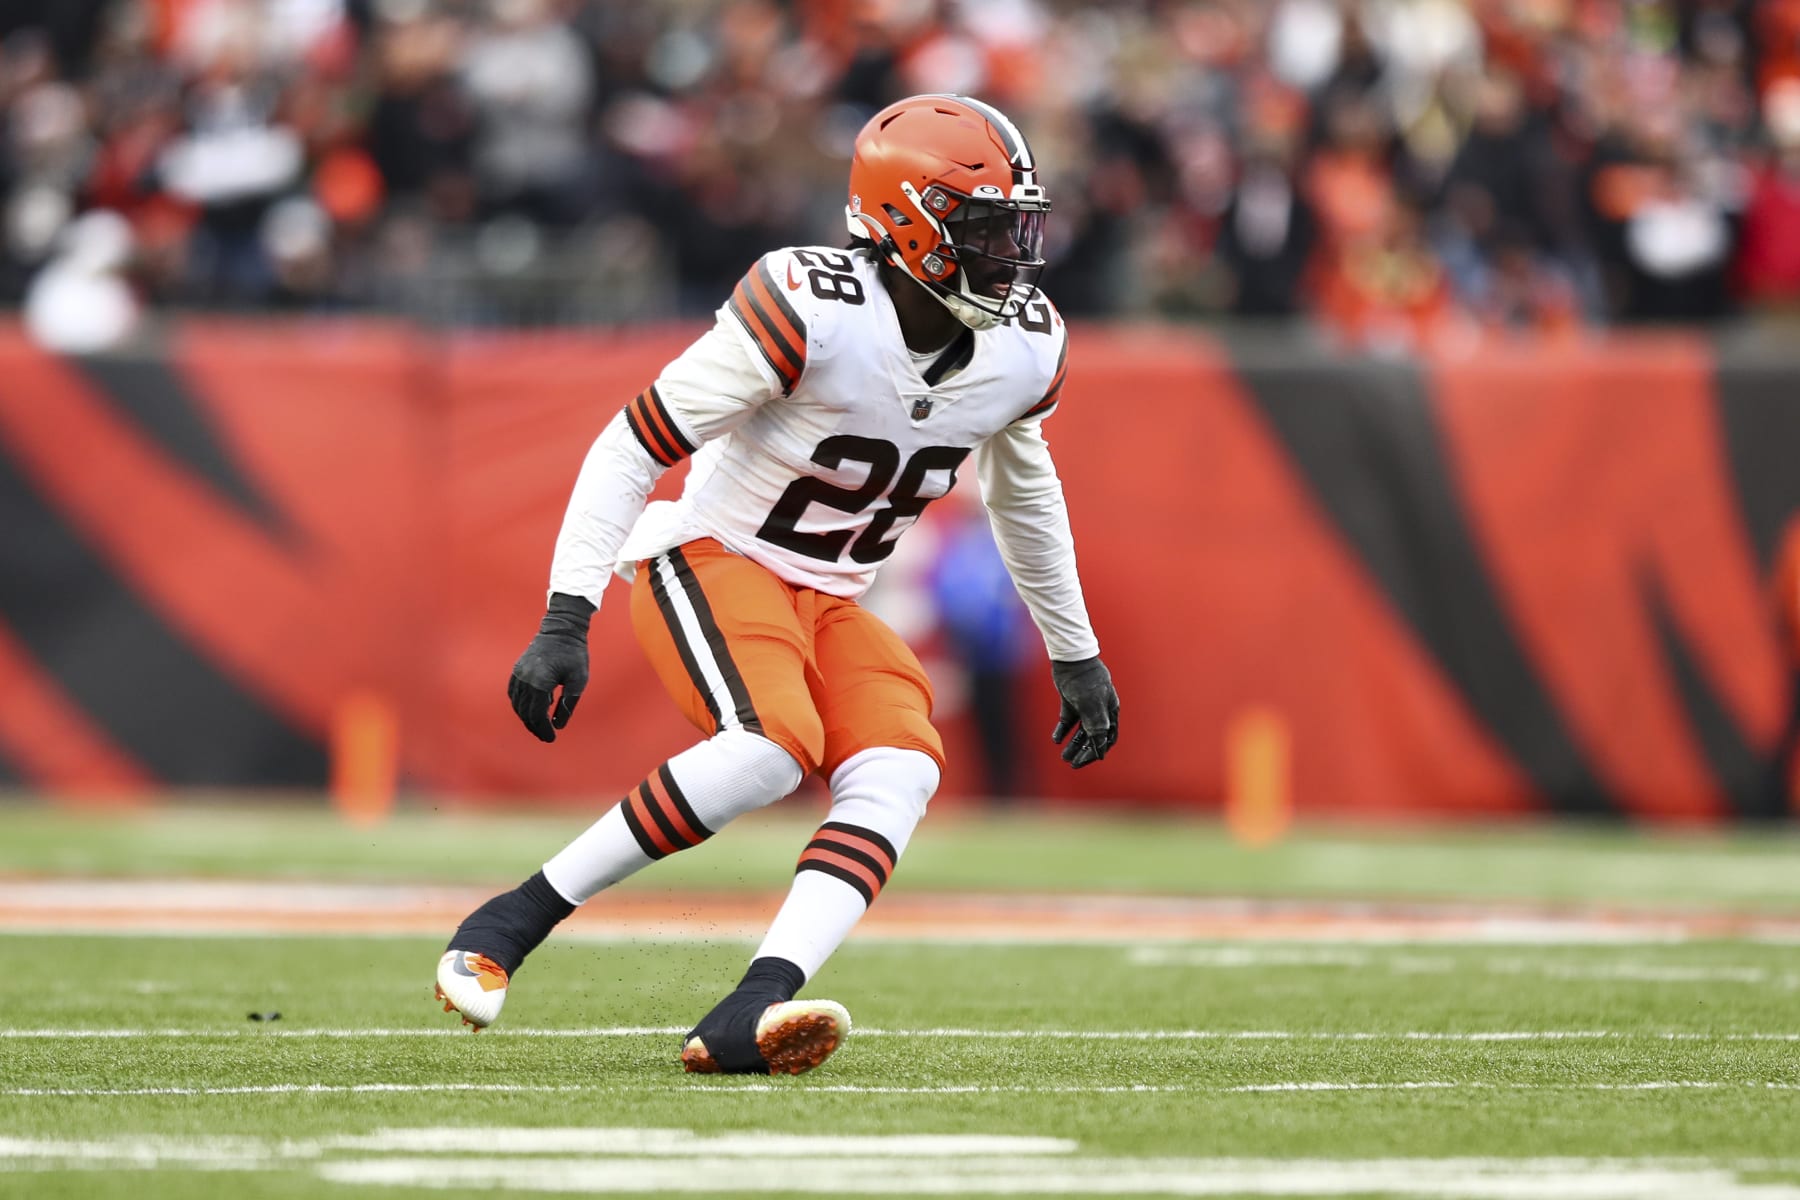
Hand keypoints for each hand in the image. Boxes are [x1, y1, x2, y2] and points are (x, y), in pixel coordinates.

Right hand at [508, 593, 593, 742]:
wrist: (562, 629)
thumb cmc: (574, 654)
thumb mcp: (578, 680)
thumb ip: (568, 704)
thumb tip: (558, 725)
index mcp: (539, 682)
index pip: (536, 714)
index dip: (543, 729)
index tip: (552, 738)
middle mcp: (524, 678)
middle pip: (524, 712)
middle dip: (535, 727)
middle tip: (546, 736)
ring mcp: (518, 673)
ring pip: (517, 704)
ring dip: (527, 717)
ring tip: (540, 725)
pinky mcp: (517, 669)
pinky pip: (513, 693)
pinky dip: (520, 704)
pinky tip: (533, 708)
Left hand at [1050, 656, 1119, 767]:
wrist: (1071, 659)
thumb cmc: (1086, 681)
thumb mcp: (1092, 706)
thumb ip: (1096, 727)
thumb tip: (1100, 749)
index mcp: (1110, 712)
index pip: (1107, 738)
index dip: (1098, 751)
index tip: (1086, 761)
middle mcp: (1099, 711)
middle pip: (1093, 737)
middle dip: (1084, 752)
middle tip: (1072, 763)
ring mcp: (1085, 706)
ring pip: (1080, 731)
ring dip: (1073, 744)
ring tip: (1063, 756)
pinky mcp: (1071, 702)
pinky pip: (1068, 721)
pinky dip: (1063, 731)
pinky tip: (1056, 739)